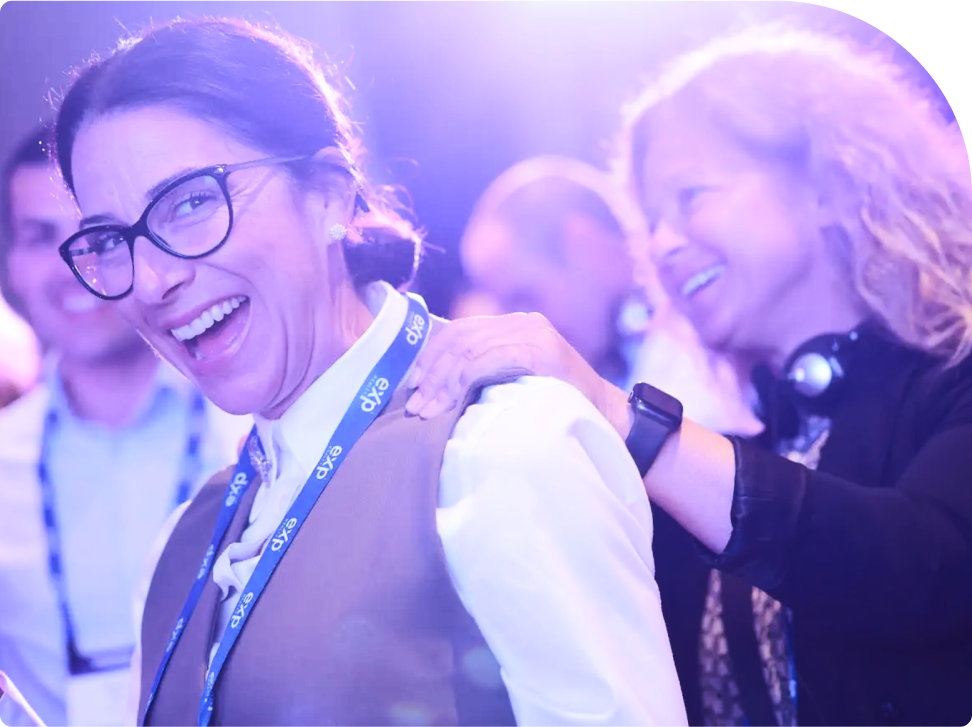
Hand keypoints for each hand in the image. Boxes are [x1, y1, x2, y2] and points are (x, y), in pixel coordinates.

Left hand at [405, 312, 625, 432]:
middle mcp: (523, 321)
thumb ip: (485, 371)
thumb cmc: (556, 405)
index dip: (429, 356)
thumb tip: (432, 383)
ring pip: (470, 349)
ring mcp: (535, 333)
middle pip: (459, 338)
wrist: (606, 416)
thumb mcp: (514, 380)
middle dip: (431, 373)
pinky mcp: (544, 350)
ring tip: (427, 411)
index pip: (459, 330)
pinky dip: (464, 380)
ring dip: (442, 383)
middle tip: (415, 405)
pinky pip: (491, 359)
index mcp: (514, 325)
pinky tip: (451, 400)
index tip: (412, 386)